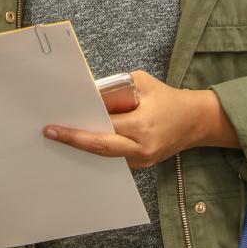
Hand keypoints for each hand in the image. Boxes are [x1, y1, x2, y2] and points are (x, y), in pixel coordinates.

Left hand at [43, 72, 238, 169]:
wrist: (196, 121)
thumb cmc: (167, 98)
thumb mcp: (142, 83)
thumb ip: (115, 90)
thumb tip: (88, 97)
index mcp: (142, 125)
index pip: (103, 129)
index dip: (77, 130)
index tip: (54, 127)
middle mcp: (141, 147)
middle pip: (100, 149)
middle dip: (73, 141)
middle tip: (50, 135)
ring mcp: (142, 160)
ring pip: (106, 156)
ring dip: (84, 146)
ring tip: (61, 137)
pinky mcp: (142, 164)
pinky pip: (115, 158)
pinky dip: (98, 149)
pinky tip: (82, 141)